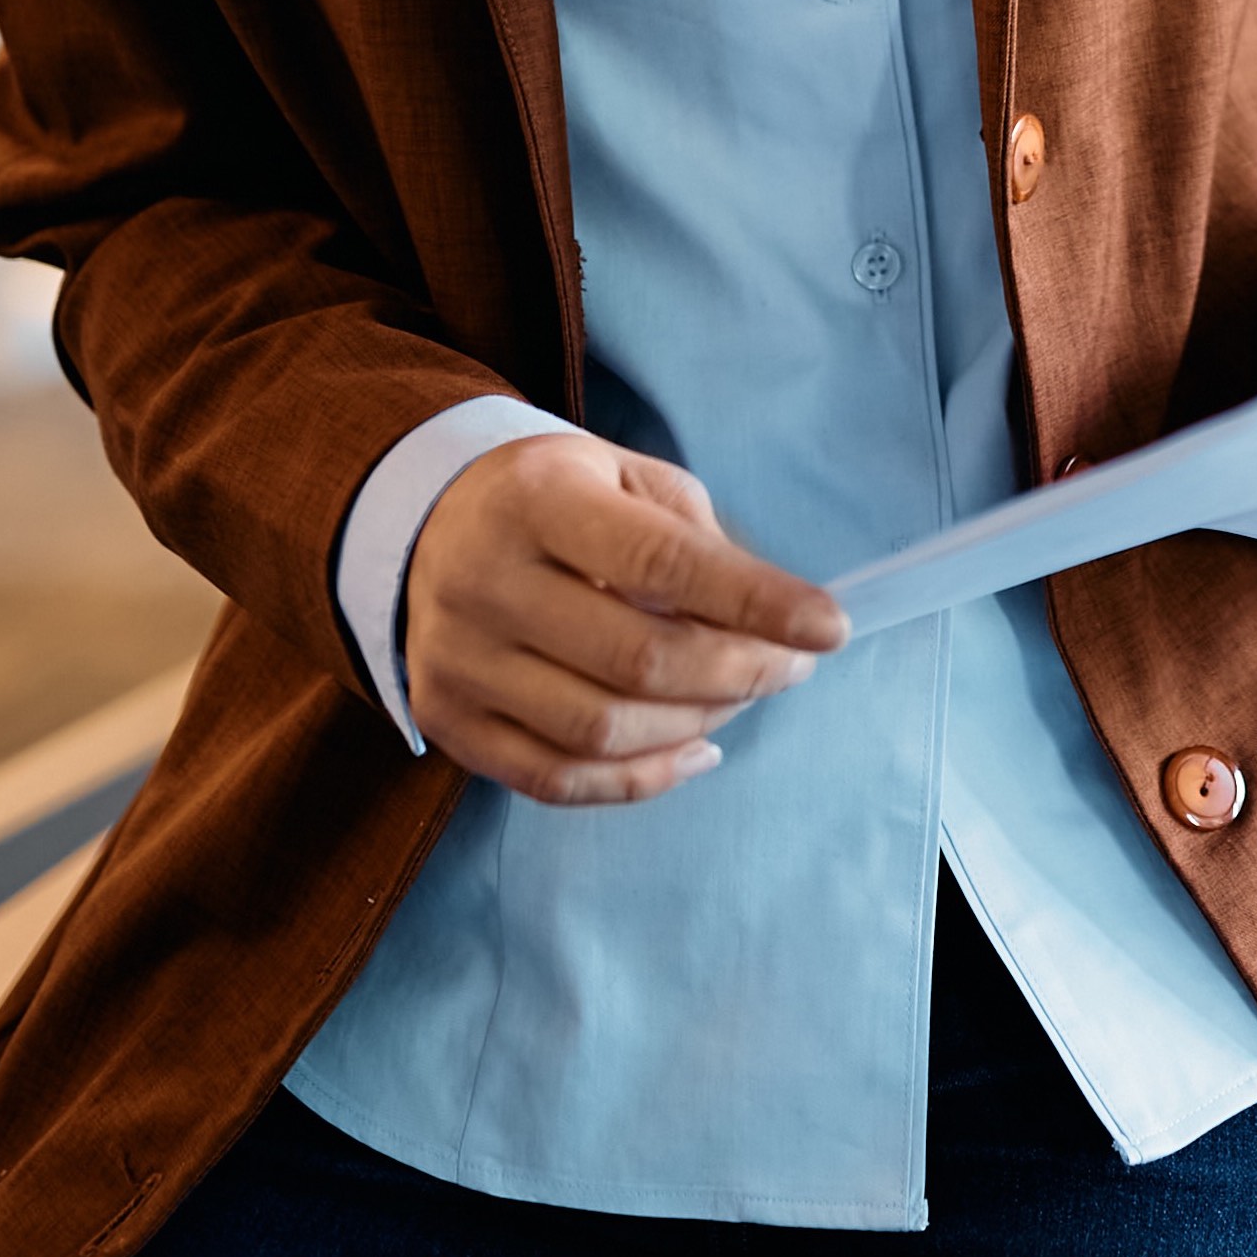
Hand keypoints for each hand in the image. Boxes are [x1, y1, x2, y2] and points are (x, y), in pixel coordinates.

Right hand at [404, 433, 848, 808]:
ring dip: (697, 724)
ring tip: (740, 697)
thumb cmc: (556, 497)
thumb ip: (693, 539)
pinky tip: (696, 750)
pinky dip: (642, 779)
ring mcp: (457, 661)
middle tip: (792, 666)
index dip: (755, 601)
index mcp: (536, 500)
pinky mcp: (449, 723)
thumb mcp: (624, 476)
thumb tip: (768, 620)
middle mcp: (483, 582)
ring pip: (600, 730)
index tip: (829, 626)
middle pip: (636, 660)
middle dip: (739, 671)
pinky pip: (557, 780)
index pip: (661, 562)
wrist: (427, 523)